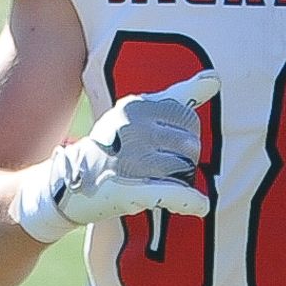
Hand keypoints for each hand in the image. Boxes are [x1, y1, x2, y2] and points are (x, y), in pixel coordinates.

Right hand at [10, 73, 218, 238]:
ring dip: (180, 182)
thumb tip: (215, 78)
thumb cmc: (110, 145)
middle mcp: (133, 130)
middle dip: (184, 161)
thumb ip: (177, 96)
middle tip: (159, 170)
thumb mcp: (136, 112)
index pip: (188, 121)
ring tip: (158, 184)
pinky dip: (191, 202)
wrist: (69, 182)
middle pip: (189, 147)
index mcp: (135, 107)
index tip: (164, 148)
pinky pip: (175, 194)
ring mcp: (131, 160)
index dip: (184, 138)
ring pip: (184, 171)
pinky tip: (199, 206)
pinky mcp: (130, 190)